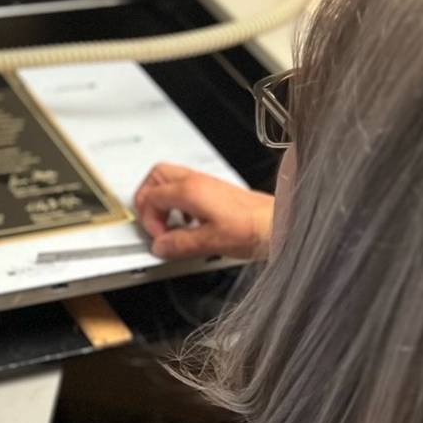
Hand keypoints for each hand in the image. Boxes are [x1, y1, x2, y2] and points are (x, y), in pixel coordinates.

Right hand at [133, 163, 273, 261]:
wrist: (276, 222)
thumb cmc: (251, 228)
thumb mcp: (209, 242)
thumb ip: (179, 244)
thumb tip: (160, 246)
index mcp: (190, 191)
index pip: (151, 197)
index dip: (148, 220)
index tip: (160, 237)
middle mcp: (196, 181)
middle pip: (155, 176)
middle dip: (146, 200)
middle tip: (151, 222)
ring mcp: (205, 183)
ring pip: (169, 179)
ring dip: (162, 200)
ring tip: (168, 223)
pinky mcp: (214, 190)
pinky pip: (185, 187)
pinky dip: (177, 202)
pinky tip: (186, 222)